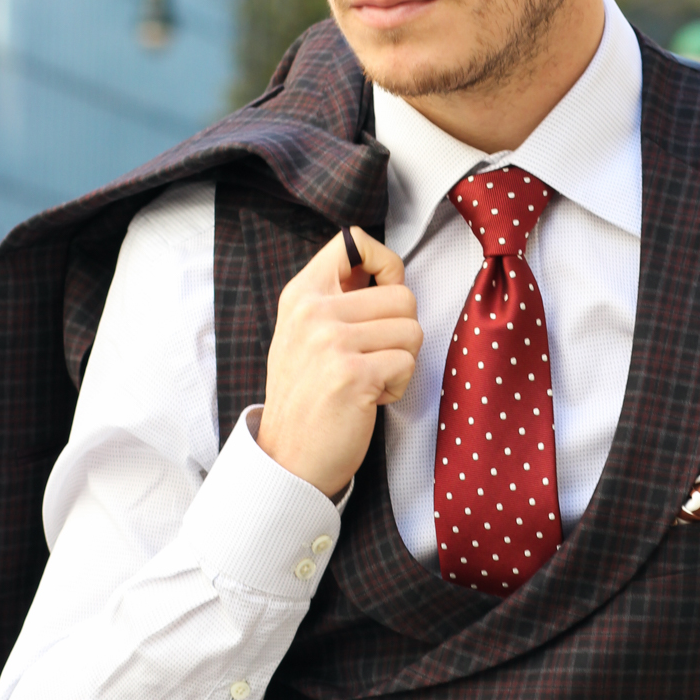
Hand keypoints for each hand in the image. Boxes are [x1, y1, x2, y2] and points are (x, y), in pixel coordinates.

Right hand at [257, 226, 421, 499]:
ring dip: (400, 362)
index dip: (385, 262)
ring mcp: (331, 342)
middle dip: (401, 333)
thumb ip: (337, 298)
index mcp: (301, 294)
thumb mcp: (304, 334)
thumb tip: (386, 269)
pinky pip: (408, 364)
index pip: (352, 242)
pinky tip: (368, 400)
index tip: (384, 289)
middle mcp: (313, 311)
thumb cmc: (307, 397)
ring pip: (412, 330)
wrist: (287, 457)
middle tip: (373, 359)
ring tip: (368, 381)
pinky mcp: (353, 374)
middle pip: (402, 295)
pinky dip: (397, 387)